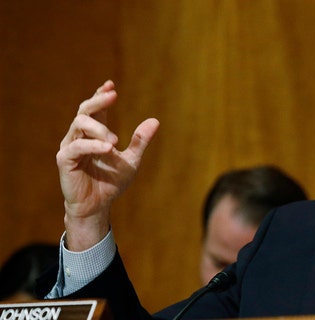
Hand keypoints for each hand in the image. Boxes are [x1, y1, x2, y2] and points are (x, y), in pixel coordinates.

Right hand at [57, 80, 159, 250]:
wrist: (98, 206)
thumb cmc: (111, 183)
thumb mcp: (132, 161)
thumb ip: (140, 141)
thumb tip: (155, 121)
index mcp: (95, 134)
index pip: (95, 109)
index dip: (101, 96)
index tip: (111, 85)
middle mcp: (80, 137)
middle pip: (84, 110)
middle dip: (98, 101)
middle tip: (112, 95)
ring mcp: (71, 147)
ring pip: (79, 125)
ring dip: (99, 127)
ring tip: (115, 139)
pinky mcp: (64, 161)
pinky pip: (76, 148)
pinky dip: (92, 146)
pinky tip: (108, 147)